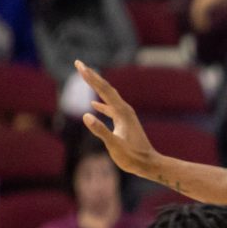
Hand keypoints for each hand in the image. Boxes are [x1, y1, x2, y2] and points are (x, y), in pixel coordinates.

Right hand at [76, 61, 169, 179]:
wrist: (148, 164)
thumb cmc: (132, 157)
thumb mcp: (114, 145)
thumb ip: (100, 130)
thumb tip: (86, 115)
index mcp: (121, 112)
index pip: (103, 89)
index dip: (90, 77)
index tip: (78, 64)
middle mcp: (124, 110)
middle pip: (106, 88)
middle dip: (92, 75)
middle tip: (78, 63)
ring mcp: (125, 116)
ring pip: (108, 96)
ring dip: (96, 86)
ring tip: (85, 77)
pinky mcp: (124, 122)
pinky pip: (110, 108)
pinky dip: (102, 104)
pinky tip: (93, 104)